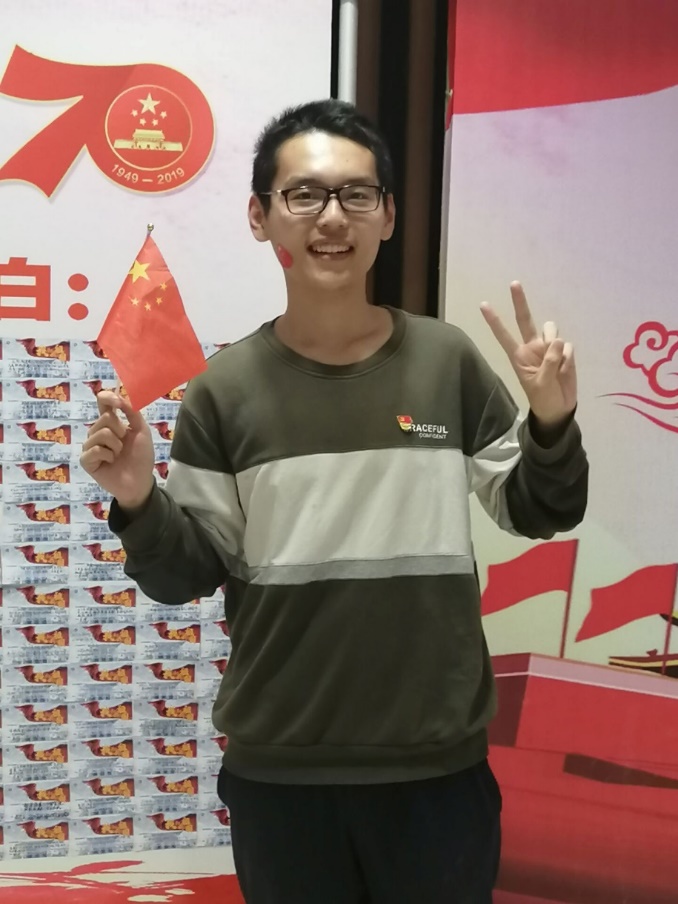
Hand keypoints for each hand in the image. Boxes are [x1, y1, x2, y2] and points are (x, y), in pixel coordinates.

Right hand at [80, 391, 155, 511]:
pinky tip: (110, 462)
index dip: (107, 398)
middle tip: (124, 444)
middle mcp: (98, 432)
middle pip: (104, 419)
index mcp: (111, 423)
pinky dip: (106, 455)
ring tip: (118, 455)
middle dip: (120, 431)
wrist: (140, 481)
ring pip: (100, 433)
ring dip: (115, 445)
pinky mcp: (86, 460)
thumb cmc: (141, 457)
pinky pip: (93, 450)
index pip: (103, 404)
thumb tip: (120, 395)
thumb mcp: (142, 431)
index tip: (116, 402)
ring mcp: (90, 446)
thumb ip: (132, 412)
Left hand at [480, 282, 576, 426]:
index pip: (504, 335)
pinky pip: (567, 346)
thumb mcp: (541, 385)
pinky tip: (565, 371)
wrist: (559, 409)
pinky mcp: (563, 351)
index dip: (495, 321)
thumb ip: (549, 363)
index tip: (483, 305)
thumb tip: (557, 340)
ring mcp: (548, 348)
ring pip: (550, 329)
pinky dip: (568, 358)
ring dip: (554, 342)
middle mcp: (532, 347)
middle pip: (525, 320)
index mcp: (519, 356)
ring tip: (556, 364)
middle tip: (514, 283)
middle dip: (520, 302)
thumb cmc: (544, 399)